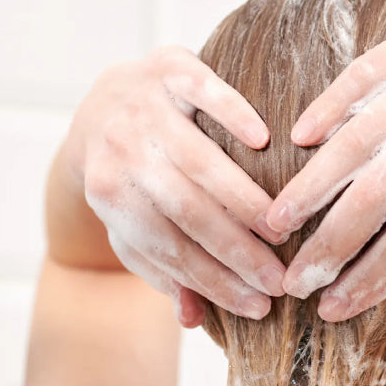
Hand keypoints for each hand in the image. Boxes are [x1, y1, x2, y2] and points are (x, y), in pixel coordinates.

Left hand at [70, 46, 286, 325]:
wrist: (103, 104)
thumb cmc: (131, 180)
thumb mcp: (134, 227)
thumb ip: (163, 270)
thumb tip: (193, 319)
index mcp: (107, 193)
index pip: (166, 247)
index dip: (212, 281)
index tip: (258, 306)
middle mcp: (119, 148)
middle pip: (184, 209)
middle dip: (235, 251)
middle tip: (281, 280)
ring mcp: (141, 104)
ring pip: (198, 159)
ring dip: (244, 200)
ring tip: (282, 231)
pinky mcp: (166, 65)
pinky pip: (203, 91)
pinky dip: (232, 114)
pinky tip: (265, 142)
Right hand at [266, 20, 385, 332]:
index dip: (365, 279)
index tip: (330, 308)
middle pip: (368, 197)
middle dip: (325, 246)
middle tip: (289, 279)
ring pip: (350, 141)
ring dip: (308, 186)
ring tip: (274, 221)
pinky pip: (358, 79)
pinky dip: (324, 109)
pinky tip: (297, 141)